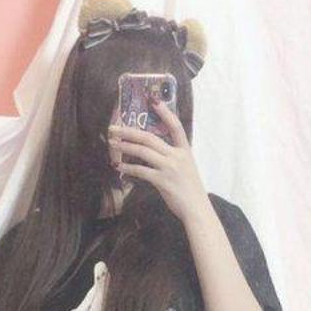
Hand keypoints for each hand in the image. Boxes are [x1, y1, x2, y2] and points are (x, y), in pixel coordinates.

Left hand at [108, 97, 208, 222]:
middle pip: (150, 138)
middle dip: (129, 131)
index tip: (153, 100)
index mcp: (185, 151)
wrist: (197, 209)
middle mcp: (177, 156)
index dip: (165, 112)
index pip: (176, 127)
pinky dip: (128, 169)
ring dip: (125, 147)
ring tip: (113, 144)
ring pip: (142, 152)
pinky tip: (118, 167)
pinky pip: (141, 171)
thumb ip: (173, 158)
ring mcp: (169, 168)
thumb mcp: (187, 169)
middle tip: (114, 128)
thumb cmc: (191, 190)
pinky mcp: (162, 181)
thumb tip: (152, 153)